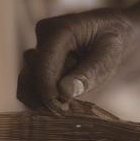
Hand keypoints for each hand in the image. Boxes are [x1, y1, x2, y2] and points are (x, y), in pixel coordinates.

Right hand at [17, 7, 138, 107]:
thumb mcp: (109, 57)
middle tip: (66, 111)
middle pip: (30, 73)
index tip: (60, 109)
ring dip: (43, 97)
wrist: (111, 29)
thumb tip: (64, 92)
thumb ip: (90, 73)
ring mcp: (38, 46)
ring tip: (68, 104)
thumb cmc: (112, 42)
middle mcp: (43, 35)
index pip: (43, 64)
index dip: (47, 90)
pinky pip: (31, 82)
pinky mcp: (37, 59)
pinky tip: (63, 100)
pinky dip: (43, 95)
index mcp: (61, 29)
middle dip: (44, 96)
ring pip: (27, 80)